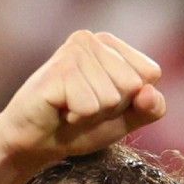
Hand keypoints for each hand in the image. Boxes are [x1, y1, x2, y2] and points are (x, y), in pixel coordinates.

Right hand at [0, 31, 165, 170]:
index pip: (150, 74)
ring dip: (92, 115)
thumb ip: (149, 108)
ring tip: (70, 110)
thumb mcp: (124, 120)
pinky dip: (76, 118)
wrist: (33, 143)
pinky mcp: (59, 70)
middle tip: (82, 108)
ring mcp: (74, 52)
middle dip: (111, 109)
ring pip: (112, 97)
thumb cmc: (77, 127)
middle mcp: (92, 39)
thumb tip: (149, 92)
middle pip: (132, 85)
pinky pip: (90, 106)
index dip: (131, 100)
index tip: (102, 103)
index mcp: (111, 44)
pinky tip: (59, 110)